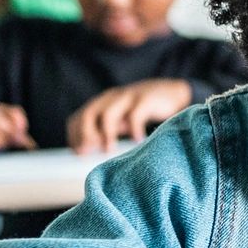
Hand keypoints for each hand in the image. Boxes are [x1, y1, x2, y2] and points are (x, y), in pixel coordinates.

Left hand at [67, 79, 193, 152]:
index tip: (78, 154)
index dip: (74, 136)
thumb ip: (106, 132)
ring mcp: (128, 96)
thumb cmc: (143, 111)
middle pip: (88, 114)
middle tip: (87, 153)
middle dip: (85, 134)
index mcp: (101, 103)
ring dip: (106, 134)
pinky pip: (135, 115)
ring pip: (108, 113)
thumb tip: (89, 153)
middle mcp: (111, 98)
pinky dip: (133, 129)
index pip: (78, 119)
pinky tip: (138, 140)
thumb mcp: (121, 121)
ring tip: (109, 150)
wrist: (173, 94)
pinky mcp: (145, 98)